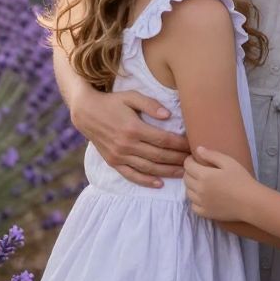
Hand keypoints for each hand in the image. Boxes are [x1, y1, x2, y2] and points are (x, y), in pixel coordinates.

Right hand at [70, 88, 189, 186]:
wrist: (86, 112)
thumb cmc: (112, 102)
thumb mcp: (130, 96)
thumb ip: (150, 104)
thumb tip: (168, 115)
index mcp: (134, 128)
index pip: (163, 139)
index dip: (179, 144)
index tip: (191, 145)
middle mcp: (127, 144)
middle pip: (159, 156)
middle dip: (178, 159)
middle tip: (193, 161)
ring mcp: (119, 155)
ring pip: (148, 168)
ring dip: (167, 172)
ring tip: (183, 173)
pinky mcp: (113, 162)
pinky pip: (131, 175)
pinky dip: (146, 181)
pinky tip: (159, 184)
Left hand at [184, 147, 256, 220]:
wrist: (250, 202)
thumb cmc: (242, 180)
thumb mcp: (229, 162)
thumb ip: (212, 155)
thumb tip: (198, 149)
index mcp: (204, 175)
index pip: (187, 166)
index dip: (189, 160)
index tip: (194, 159)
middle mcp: (199, 189)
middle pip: (186, 178)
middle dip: (189, 172)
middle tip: (198, 170)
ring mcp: (201, 203)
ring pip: (188, 192)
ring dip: (191, 186)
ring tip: (200, 183)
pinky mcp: (206, 213)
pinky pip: (193, 206)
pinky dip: (195, 200)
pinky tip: (203, 197)